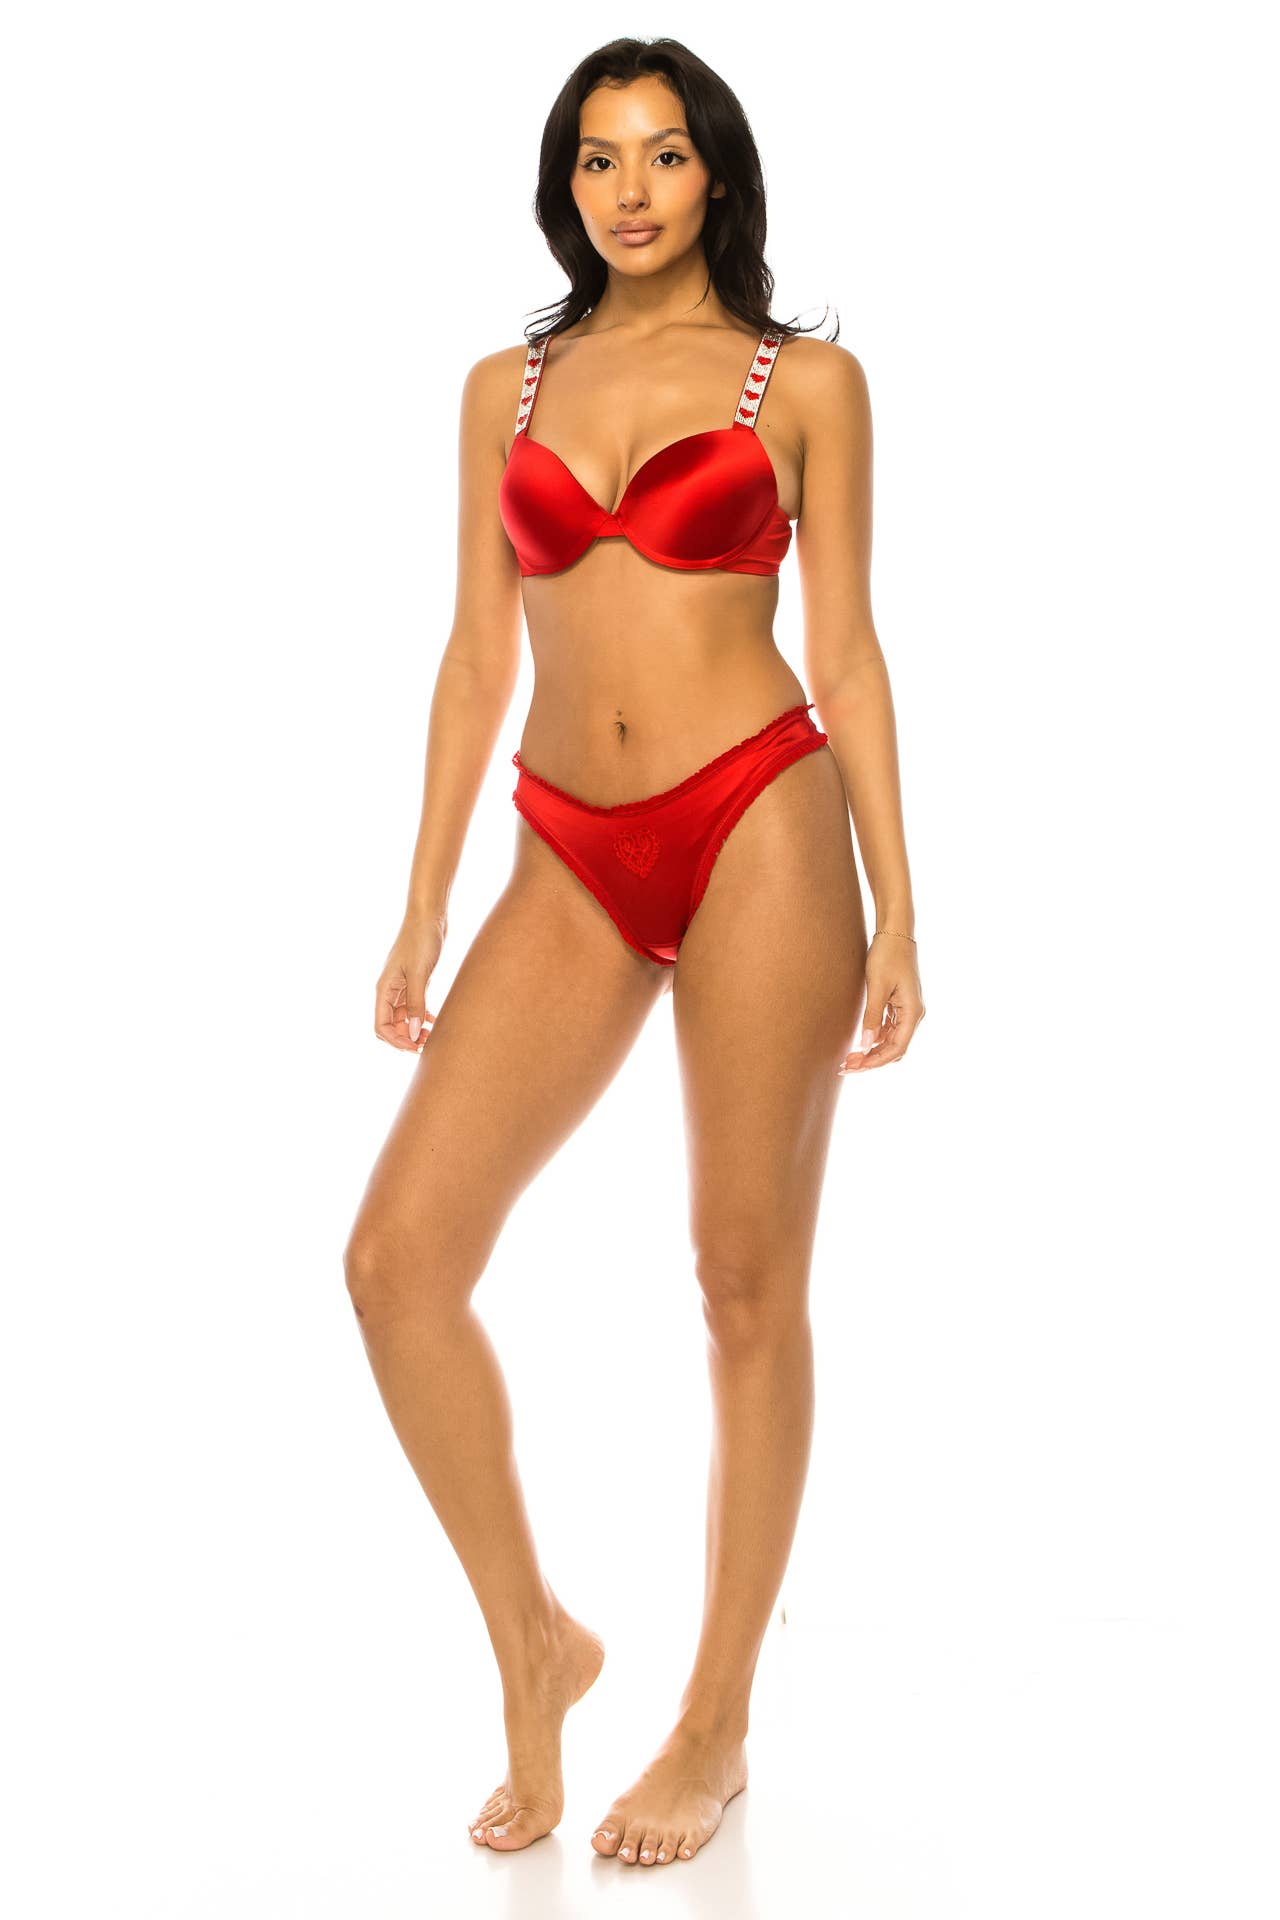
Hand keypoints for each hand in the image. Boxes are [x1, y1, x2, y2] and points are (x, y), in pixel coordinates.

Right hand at [375, 911, 445, 1052]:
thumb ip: (416, 1004)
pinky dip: (421, 1016)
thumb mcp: (419, 974)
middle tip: (428, 1044)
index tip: (415, 1047)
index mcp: (384, 989)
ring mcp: (401, 986)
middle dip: (406, 1038)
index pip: (381, 1026)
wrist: (429, 916)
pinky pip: (413, 1007)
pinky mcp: (414, 981)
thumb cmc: (421, 940)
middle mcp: (389, 990)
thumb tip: (413, 1034)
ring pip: (403, 1018)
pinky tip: (434, 1020)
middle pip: (391, 1025)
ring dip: (415, 1029)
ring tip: (433, 1034)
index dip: (396, 1041)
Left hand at [839, 932, 925, 1073]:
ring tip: (849, 1057)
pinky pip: (889, 1029)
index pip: (897, 1048)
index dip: (876, 1061)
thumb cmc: (887, 955)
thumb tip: (865, 1044)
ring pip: (891, 1041)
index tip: (855, 1067)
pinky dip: (874, 1038)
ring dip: (872, 1050)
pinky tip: (859, 1042)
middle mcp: (914, 1014)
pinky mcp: (899, 1004)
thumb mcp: (877, 986)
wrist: (895, 931)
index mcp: (913, 1012)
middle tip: (846, 1066)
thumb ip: (872, 1017)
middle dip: (872, 1060)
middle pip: (894, 1048)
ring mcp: (907, 1010)